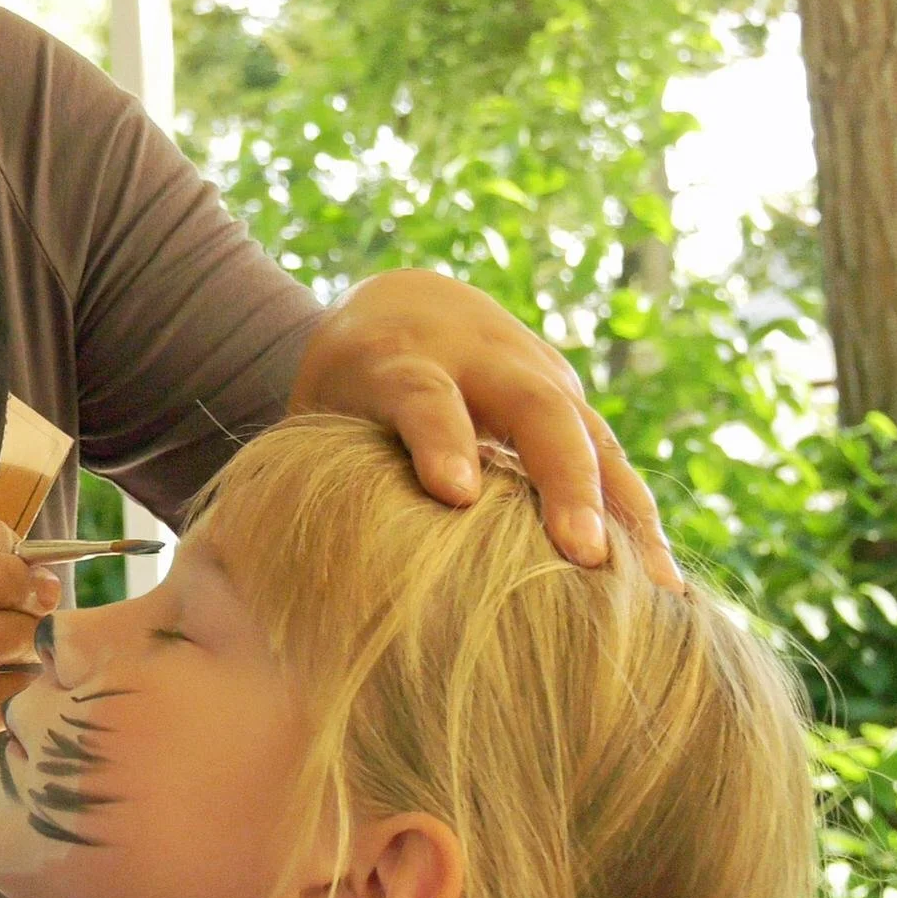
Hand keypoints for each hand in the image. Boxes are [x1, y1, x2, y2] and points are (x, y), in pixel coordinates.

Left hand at [289, 268, 683, 590]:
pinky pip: (613, 466)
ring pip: (593, 439)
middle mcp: (485, 360)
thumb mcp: (314, 415)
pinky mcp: (575, 409)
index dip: (441, 439)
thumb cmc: (343, 387)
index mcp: (399, 358)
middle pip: (535, 411)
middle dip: (562, 481)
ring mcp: (541, 379)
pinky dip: (638, 524)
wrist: (403, 306)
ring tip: (655, 591)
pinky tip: (664, 591)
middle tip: (579, 552)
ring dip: (624, 513)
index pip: (423, 394)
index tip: (455, 493)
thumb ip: (299, 475)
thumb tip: (232, 576)